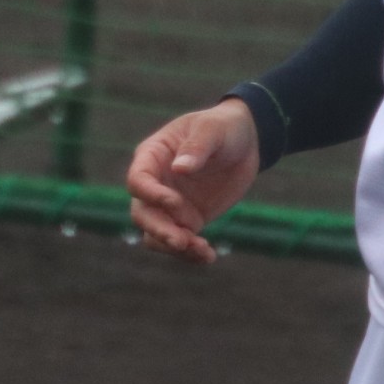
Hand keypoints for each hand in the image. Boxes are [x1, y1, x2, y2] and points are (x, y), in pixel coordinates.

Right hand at [125, 99, 259, 264]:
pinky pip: (181, 243)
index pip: (138, 181)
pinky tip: (209, 256)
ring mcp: (170, 205)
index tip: (175, 203)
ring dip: (174, 247)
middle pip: (142, 214)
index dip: (151, 195)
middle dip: (159, 230)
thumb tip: (179, 168)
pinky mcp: (188, 220)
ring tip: (202, 250)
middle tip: (182, 241)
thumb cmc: (223, 127)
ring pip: (156, 235)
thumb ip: (196, 147)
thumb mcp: (212, 130)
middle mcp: (156, 184)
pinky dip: (191, 254)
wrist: (245, 142)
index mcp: (152, 156)